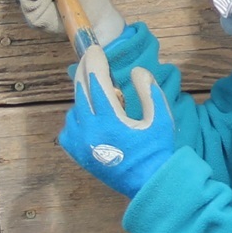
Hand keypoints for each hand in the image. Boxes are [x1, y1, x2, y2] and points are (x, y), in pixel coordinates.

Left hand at [58, 45, 175, 197]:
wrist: (147, 184)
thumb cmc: (157, 150)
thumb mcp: (161, 118)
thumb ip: (149, 91)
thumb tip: (136, 71)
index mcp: (110, 121)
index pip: (96, 82)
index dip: (95, 62)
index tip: (95, 48)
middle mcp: (89, 130)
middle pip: (81, 90)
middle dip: (85, 70)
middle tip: (91, 56)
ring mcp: (80, 143)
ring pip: (75, 107)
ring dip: (85, 95)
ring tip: (105, 97)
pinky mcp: (76, 152)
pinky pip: (70, 125)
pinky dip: (78, 115)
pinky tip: (92, 116)